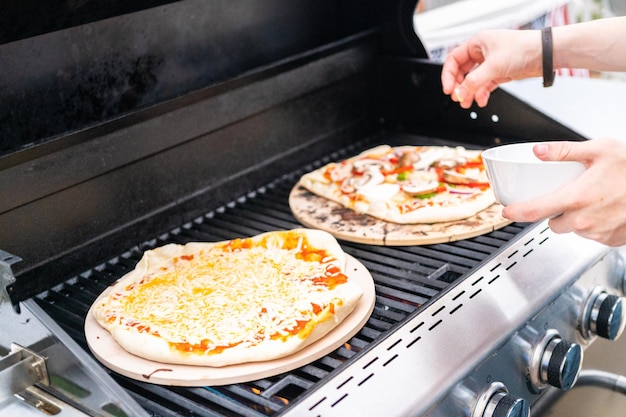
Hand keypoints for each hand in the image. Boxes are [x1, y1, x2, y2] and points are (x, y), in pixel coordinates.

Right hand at [441, 29, 541, 108]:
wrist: (545, 54)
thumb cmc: (524, 48)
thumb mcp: (493, 66)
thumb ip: (474, 81)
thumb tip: (460, 93)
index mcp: (476, 43)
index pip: (453, 60)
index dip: (448, 75)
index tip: (449, 89)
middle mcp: (482, 52)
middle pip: (461, 72)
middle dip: (459, 86)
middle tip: (458, 97)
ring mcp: (490, 63)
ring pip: (473, 80)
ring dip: (469, 92)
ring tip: (467, 103)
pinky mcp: (499, 73)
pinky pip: (484, 85)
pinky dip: (481, 94)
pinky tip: (481, 100)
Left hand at [502, 139, 625, 245]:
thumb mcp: (601, 150)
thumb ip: (565, 151)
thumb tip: (538, 151)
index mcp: (576, 198)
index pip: (534, 212)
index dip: (515, 213)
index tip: (506, 212)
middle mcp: (584, 220)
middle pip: (553, 222)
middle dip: (555, 211)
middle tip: (569, 195)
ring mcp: (598, 233)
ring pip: (573, 229)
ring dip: (576, 218)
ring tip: (594, 199)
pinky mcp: (611, 240)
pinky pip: (593, 235)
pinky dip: (595, 224)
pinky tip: (607, 210)